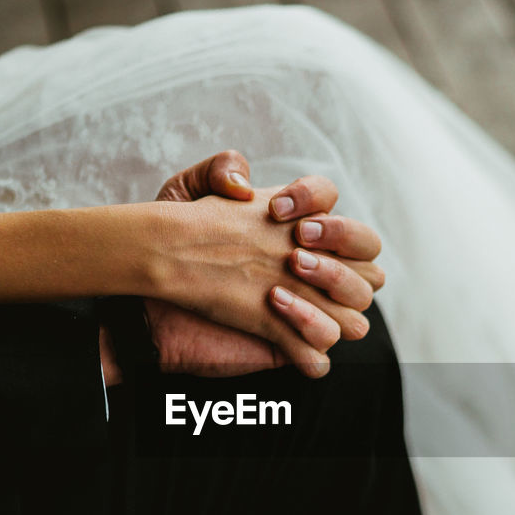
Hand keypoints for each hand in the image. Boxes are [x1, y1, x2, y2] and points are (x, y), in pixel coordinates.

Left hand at [105, 151, 383, 378]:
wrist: (146, 299)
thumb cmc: (168, 249)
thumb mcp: (184, 195)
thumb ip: (217, 169)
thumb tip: (244, 182)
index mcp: (290, 224)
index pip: (330, 201)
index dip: (314, 199)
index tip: (273, 208)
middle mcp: (310, 264)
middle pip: (368, 250)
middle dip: (343, 239)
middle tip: (296, 244)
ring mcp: (308, 305)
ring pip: (361, 299)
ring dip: (335, 283)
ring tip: (283, 279)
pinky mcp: (292, 345)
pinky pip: (328, 343)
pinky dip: (312, 326)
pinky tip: (275, 308)